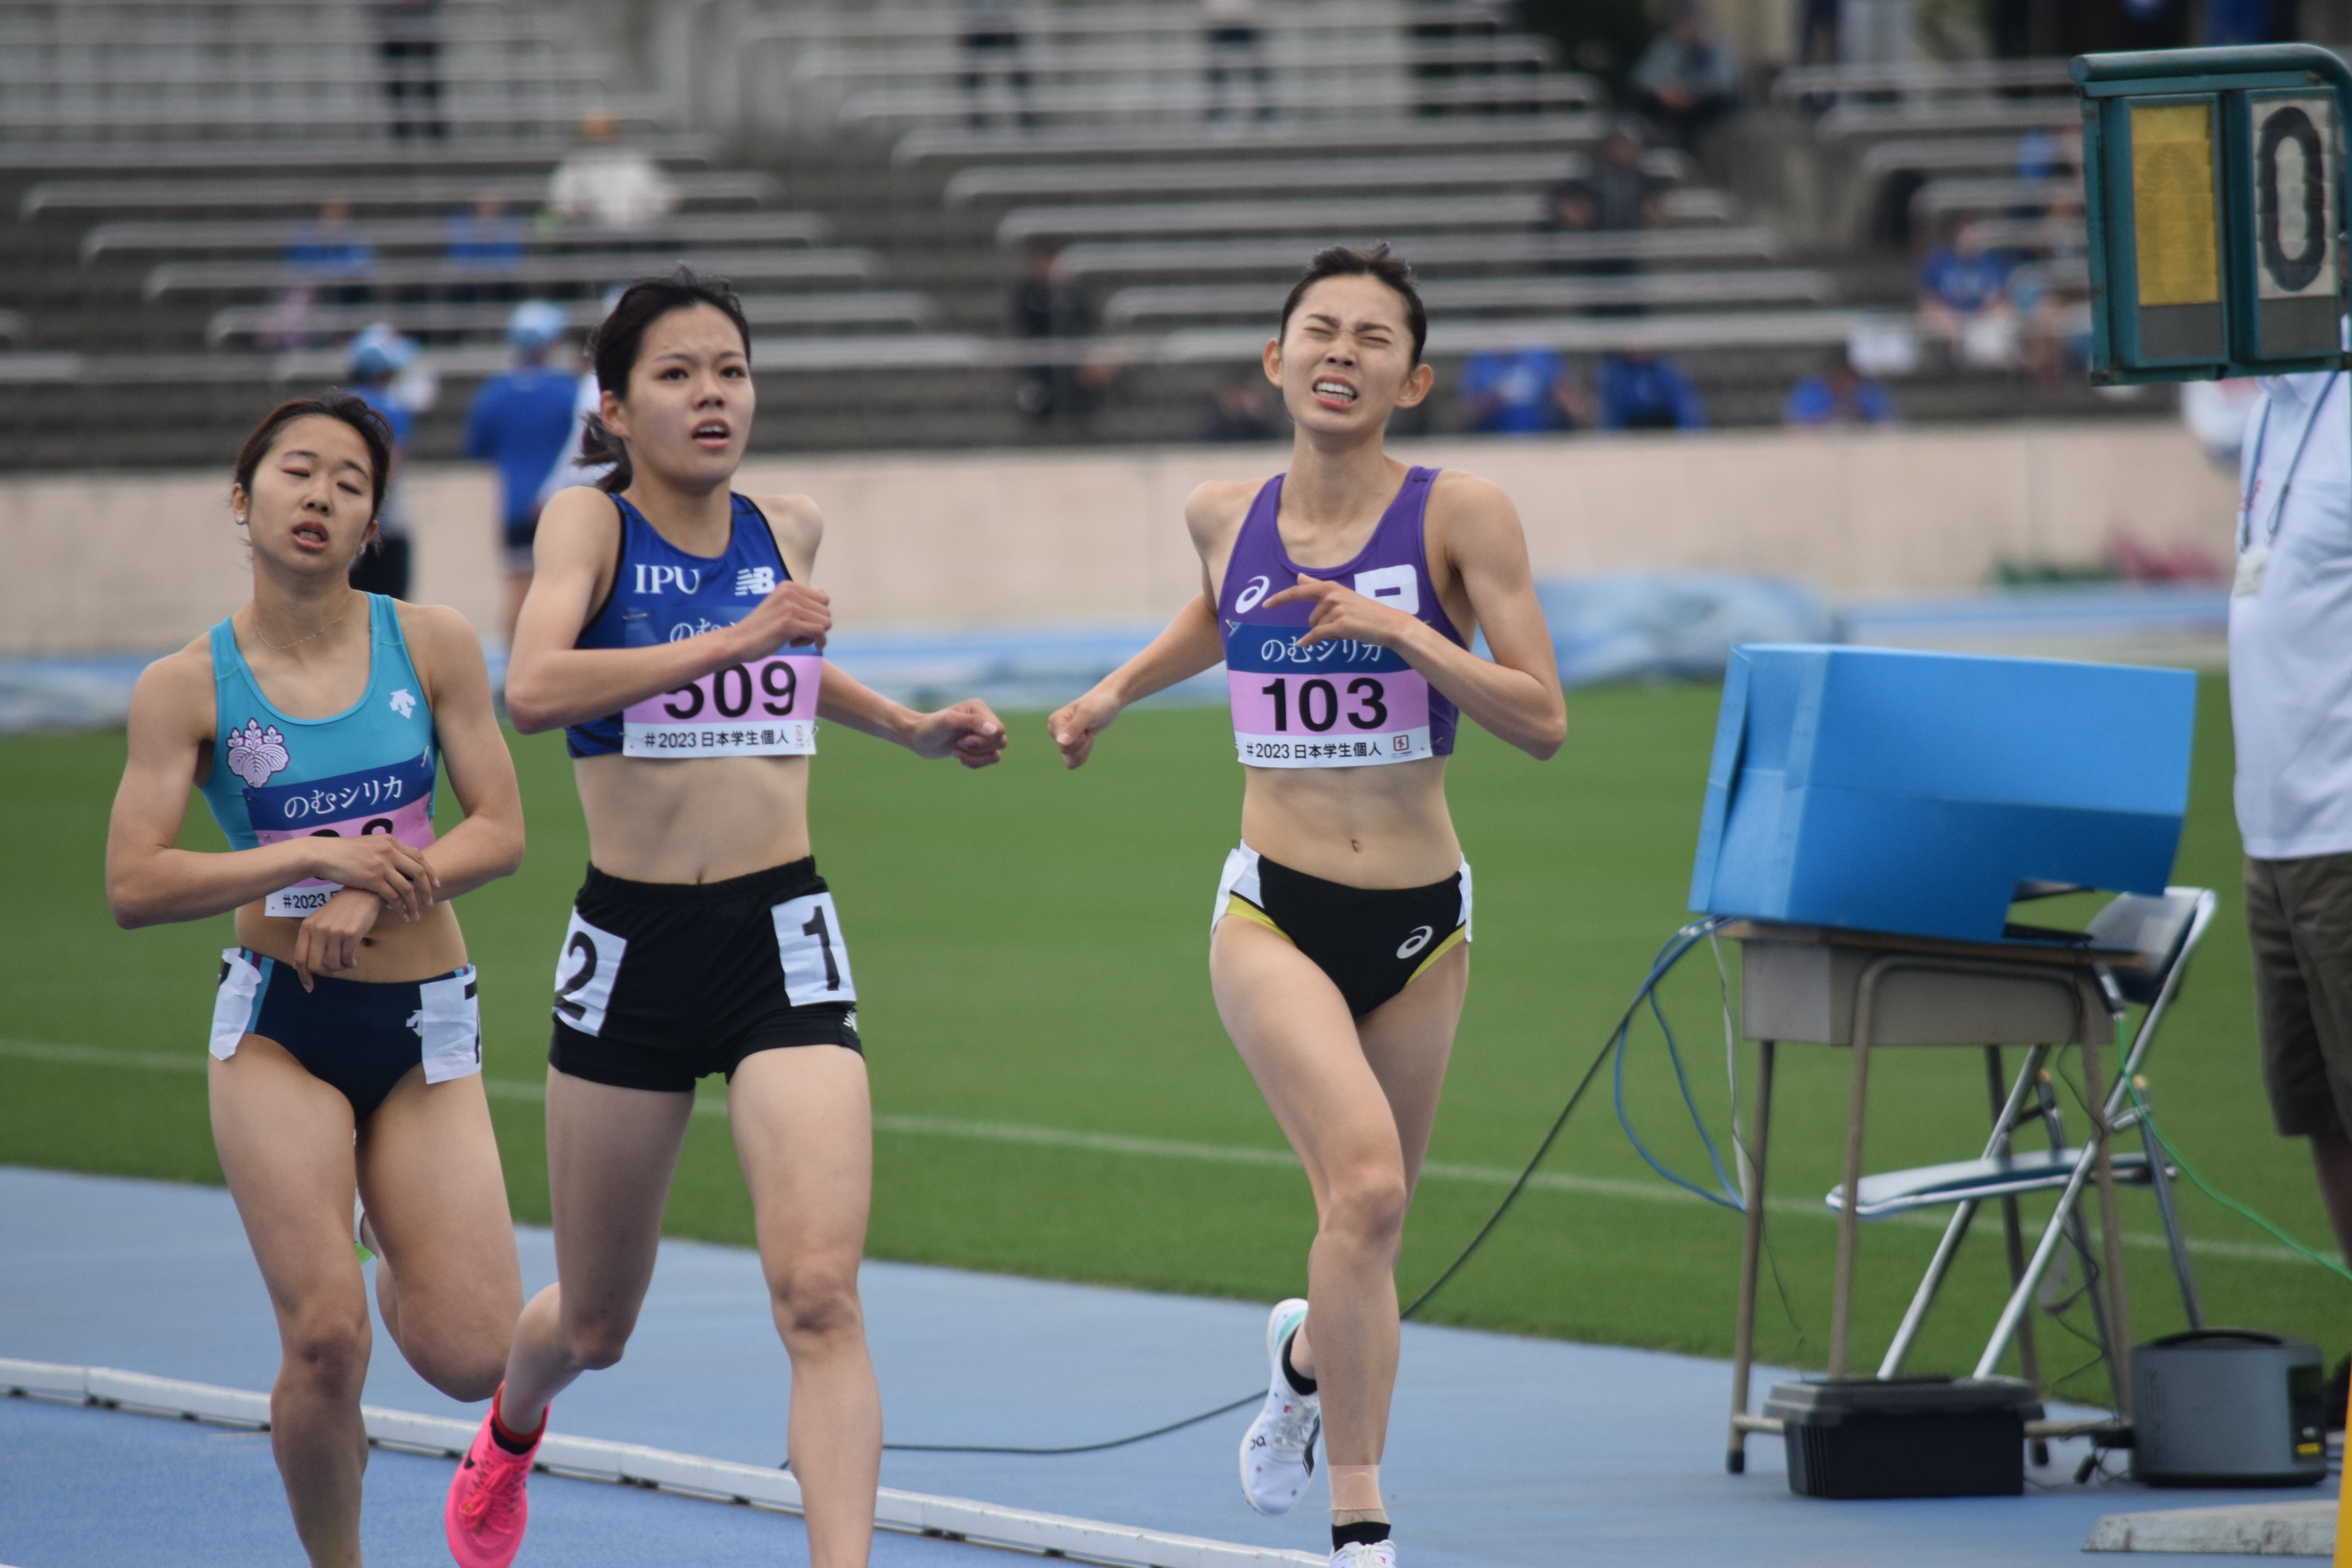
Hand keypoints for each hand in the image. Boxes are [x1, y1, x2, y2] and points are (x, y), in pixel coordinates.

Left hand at [293, 887, 385, 989]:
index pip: (300, 960)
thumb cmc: (343, 910)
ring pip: (333, 965)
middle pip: (316, 966)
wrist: (363, 892)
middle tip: (336, 970)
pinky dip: (350, 963)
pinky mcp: (350, 933)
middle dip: (327, 973)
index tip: (310, 988)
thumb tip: (302, 967)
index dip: (304, 977)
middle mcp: (317, 930)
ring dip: (341, 968)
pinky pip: (347, 959)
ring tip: (346, 961)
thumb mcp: (321, 921)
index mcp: (307, 927)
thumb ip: (312, 941)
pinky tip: (353, 959)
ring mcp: (333, 931)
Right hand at [308, 832, 437, 920]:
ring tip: (417, 914)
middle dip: (428, 889)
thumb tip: (406, 853)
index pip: (418, 856)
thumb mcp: (370, 844)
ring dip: (415, 903)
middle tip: (431, 902)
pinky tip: (402, 916)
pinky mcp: (372, 879)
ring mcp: (381, 865)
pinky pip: (393, 897)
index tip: (436, 884)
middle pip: (418, 872)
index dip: (429, 871)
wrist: (323, 854)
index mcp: (390, 841)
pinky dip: (400, 908)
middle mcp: (389, 851)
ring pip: (408, 887)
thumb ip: (388, 849)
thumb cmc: (345, 852)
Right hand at [730, 580, 831, 660]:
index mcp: (788, 586)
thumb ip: (800, 599)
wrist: (738, 641)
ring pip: (825, 622)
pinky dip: (816, 642)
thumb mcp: (780, 605)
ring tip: (795, 639)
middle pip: (826, 611)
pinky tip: (797, 645)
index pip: (823, 598)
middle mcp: (790, 593)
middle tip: (798, 634)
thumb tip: (822, 591)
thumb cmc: (760, 627)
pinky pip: (819, 632)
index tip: (802, 623)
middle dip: (817, 625)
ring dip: (814, 636)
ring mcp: (790, 608)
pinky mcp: (789, 624)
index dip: (817, 614)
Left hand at [907, 699, 1006, 767]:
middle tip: (959, 744)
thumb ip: (972, 723)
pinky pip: (990, 759)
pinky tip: (960, 758)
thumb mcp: (948, 721)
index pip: (998, 730)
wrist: (917, 738)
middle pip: (1001, 741)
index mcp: (979, 709)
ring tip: (957, 753)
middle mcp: (983, 720)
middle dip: (979, 749)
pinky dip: (976, 763)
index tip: (963, 741)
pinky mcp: (978, 747)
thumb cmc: (930, 727)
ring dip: (976, 758)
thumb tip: (995, 731)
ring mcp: (981, 734)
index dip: (983, 740)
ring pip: (996, 753)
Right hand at [1047, 688, 1120, 770]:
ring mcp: (1061, 740)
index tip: (1085, 725)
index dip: (1079, 740)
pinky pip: (1073, 762)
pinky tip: (1087, 739)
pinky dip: (1084, 754)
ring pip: (1071, 760)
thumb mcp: (1088, 714)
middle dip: (1083, 744)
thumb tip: (1062, 743)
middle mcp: (1055, 731)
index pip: (1064, 746)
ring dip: (1084, 749)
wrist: (1108, 703)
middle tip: (1087, 728)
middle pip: (1067, 753)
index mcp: (1054, 722)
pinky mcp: (1069, 746)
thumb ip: (1074, 728)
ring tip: (1087, 733)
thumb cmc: (1098, 704)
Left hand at [1262, 575, 1421, 652]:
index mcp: (1331, 587)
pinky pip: (1317, 635)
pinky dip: (1309, 641)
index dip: (1280, 598)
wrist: (1389, 624)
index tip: (1265, 604)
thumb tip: (1298, 577)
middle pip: (1311, 616)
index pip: (1299, 591)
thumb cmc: (1365, 611)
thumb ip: (1317, 587)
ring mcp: (1335, 610)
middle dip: (1321, 624)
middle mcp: (1331, 595)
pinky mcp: (1339, 625)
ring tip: (1348, 629)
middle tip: (1342, 625)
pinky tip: (1302, 644)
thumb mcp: (1341, 595)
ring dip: (1329, 632)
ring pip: (1317, 627)